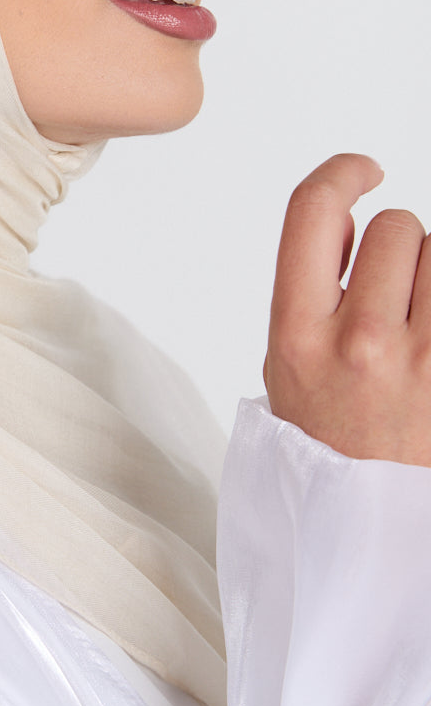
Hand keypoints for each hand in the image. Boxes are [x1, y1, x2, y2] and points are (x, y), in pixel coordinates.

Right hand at [264, 153, 430, 465]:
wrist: (369, 534)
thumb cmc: (332, 446)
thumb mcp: (288, 369)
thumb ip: (310, 292)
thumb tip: (354, 219)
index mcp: (297, 336)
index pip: (311, 212)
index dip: (341, 173)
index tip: (365, 171)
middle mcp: (360, 345)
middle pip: (398, 227)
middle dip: (400, 253)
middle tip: (393, 303)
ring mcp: (424, 364)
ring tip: (421, 331)